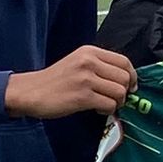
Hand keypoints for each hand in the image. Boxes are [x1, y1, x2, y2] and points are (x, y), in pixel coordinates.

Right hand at [5, 46, 137, 118]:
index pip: (123, 61)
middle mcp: (89, 62)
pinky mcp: (82, 96)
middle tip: (116, 99)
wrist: (30, 92)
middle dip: (125, 91)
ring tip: (105, 104)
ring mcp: (86, 79)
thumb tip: (125, 79)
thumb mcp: (77, 63)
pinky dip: (108, 110)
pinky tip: (98, 110)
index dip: (132, 75)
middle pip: (125, 77)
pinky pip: (109, 104)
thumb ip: (99, 66)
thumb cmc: (55, 80)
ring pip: (119, 92)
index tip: (131, 86)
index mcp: (90, 52)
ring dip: (117, 102)